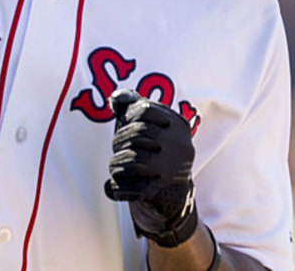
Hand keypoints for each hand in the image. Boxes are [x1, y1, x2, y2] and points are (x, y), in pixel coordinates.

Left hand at [104, 89, 198, 247]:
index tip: (126, 125)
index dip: (127, 116)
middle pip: (137, 134)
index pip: (144, 109)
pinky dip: (114, 188)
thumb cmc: (155, 153)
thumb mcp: (148, 126)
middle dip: (119, 141)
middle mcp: (180, 147)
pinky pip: (124, 186)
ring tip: (117, 167)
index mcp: (179, 126)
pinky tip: (115, 186)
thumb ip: (132, 106)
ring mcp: (171, 171)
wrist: (172, 196)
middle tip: (118, 148)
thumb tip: (116, 98)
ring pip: (130, 160)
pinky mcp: (157, 193)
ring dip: (115, 165)